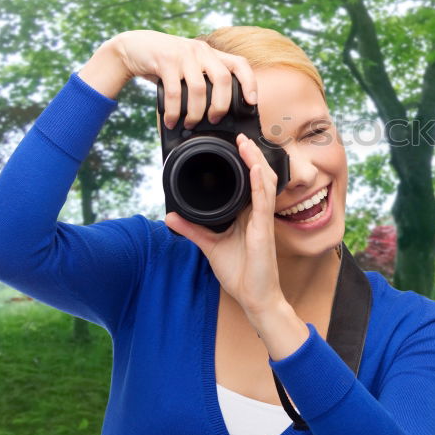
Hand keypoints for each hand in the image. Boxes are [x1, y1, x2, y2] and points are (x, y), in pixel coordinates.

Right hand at [78, 30, 257, 128]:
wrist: (134, 47)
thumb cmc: (166, 62)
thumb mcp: (190, 65)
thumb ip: (204, 78)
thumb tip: (220, 109)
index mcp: (211, 53)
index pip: (240, 64)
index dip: (250, 83)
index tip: (252, 102)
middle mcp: (201, 51)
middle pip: (223, 79)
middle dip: (221, 105)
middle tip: (214, 120)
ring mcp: (183, 54)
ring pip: (199, 88)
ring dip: (195, 112)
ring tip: (190, 123)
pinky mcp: (165, 60)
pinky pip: (174, 92)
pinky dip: (173, 111)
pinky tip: (171, 120)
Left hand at [164, 132, 285, 315]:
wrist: (255, 297)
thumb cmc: (241, 274)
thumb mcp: (209, 246)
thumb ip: (192, 229)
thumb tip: (170, 217)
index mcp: (249, 216)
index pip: (251, 182)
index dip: (247, 163)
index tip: (237, 146)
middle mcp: (258, 214)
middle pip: (260, 176)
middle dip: (252, 155)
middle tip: (242, 137)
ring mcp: (263, 220)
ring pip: (265, 183)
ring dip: (256, 161)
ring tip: (247, 144)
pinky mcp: (264, 229)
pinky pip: (263, 201)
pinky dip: (260, 183)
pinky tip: (255, 169)